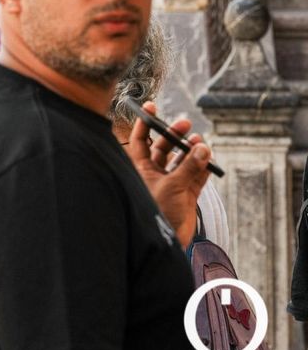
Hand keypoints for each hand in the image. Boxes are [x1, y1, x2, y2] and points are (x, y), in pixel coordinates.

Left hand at [125, 101, 211, 247]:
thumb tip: (203, 148)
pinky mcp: (185, 193)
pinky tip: (208, 157)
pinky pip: (196, 175)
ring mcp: (171, 182)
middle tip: (186, 124)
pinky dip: (202, 166)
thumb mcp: (172, 187)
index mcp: (140, 169)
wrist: (167, 243)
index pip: (140, 140)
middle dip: (174, 135)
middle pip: (163, 147)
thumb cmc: (158, 214)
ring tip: (200, 141)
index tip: (151, 107)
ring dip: (191, 150)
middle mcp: (154, 173)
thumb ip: (189, 168)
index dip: (144, 123)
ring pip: (181, 160)